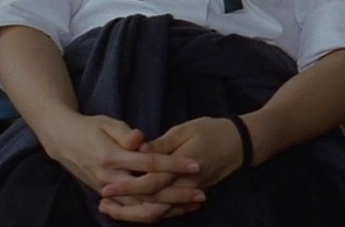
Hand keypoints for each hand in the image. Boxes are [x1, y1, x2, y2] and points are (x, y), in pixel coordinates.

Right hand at [38, 112, 204, 214]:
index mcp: (111, 157)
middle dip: (177, 195)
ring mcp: (108, 191)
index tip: (195, 164)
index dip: (173, 165)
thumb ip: (124, 133)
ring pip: (141, 208)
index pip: (149, 163)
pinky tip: (172, 209)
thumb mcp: (106, 123)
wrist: (63, 142)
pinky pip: (133, 210)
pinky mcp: (109, 197)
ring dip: (168, 208)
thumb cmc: (89, 128)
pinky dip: (153, 212)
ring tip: (192, 205)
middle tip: (201, 194)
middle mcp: (110, 179)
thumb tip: (140, 139)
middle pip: (149, 193)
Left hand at [100, 117, 243, 204]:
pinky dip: (151, 212)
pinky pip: (169, 210)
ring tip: (113, 210)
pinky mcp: (190, 193)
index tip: (105, 188)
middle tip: (103, 205)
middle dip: (125, 207)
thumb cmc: (212, 131)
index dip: (127, 187)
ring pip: (159, 211)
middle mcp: (184, 185)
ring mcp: (188, 192)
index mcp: (180, 168)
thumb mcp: (186, 130)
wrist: (241, 144)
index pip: (149, 183)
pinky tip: (135, 210)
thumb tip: (139, 150)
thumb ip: (162, 144)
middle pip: (151, 205)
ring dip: (135, 213)